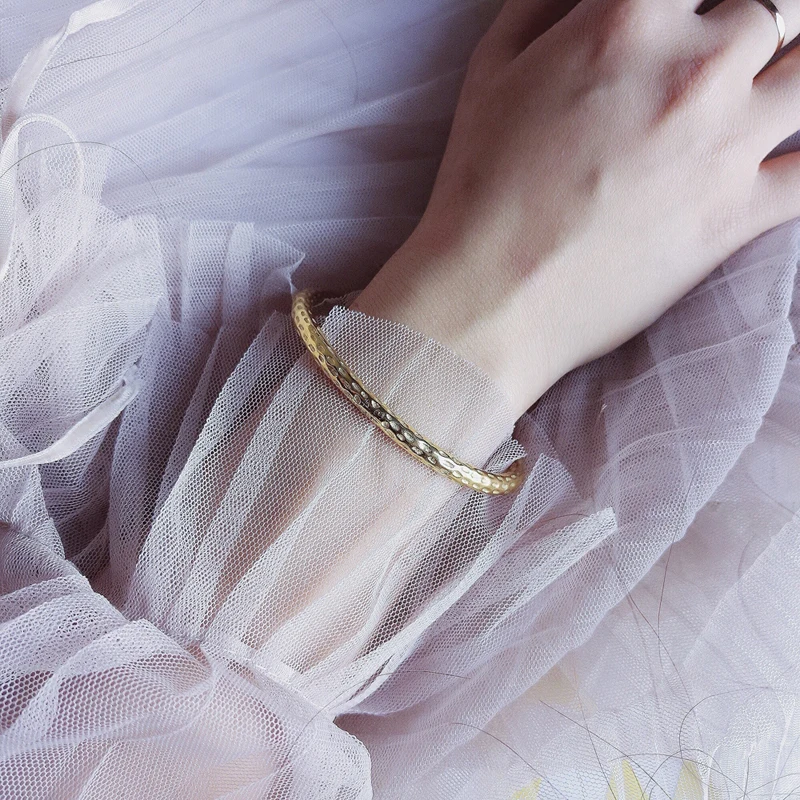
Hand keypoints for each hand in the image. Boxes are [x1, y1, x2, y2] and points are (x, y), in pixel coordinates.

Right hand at [351, 0, 799, 418]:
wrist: (488, 294)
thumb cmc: (478, 187)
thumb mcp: (493, 70)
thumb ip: (549, 4)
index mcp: (625, 19)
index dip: (688, 6)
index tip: (683, 23)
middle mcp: (691, 70)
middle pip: (767, 10)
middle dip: (738, 33)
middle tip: (705, 70)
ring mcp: (724, 145)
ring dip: (787, 76)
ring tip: (755, 97)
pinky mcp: (736, 216)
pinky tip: (786, 158)